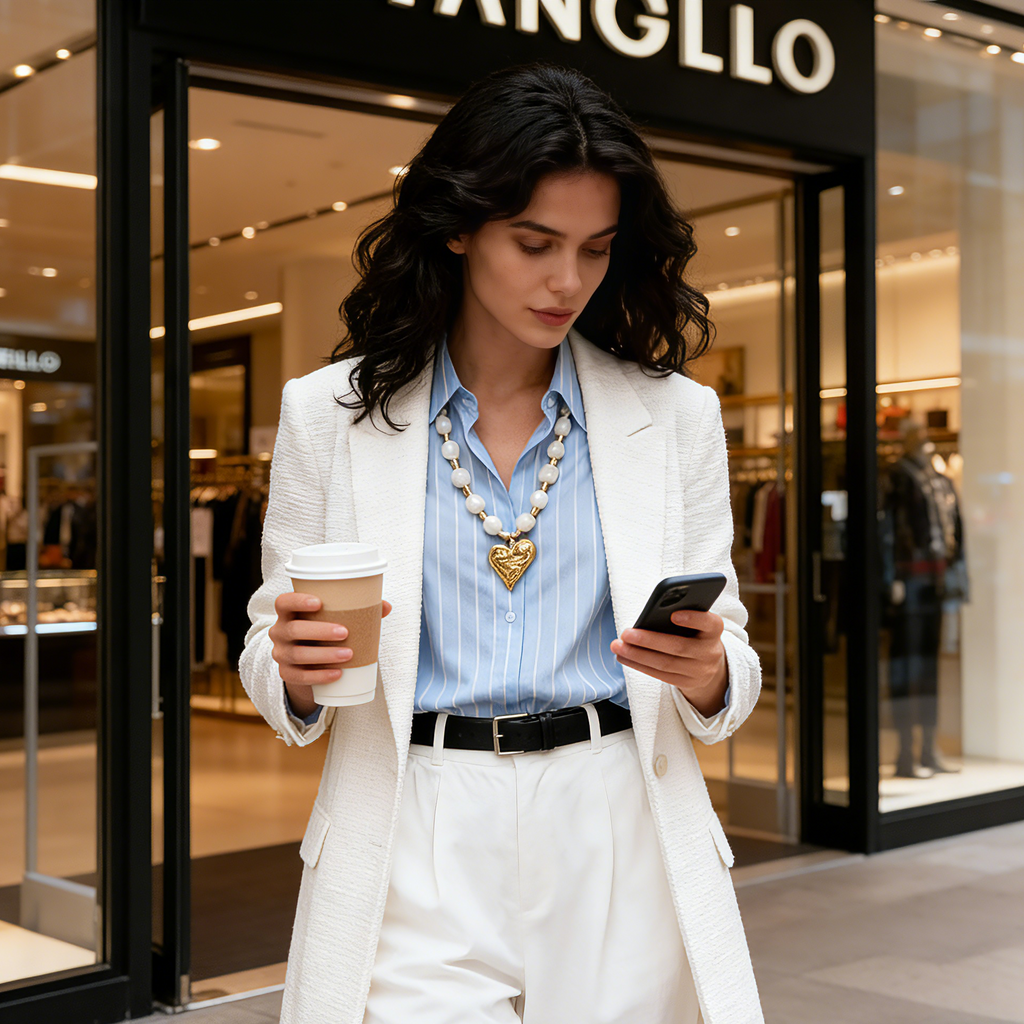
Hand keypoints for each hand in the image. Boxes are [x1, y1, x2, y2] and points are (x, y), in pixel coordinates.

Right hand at [270, 592, 392, 718]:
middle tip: (345, 633)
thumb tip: (386, 606)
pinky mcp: (286, 673)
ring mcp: (280, 654)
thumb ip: (357, 610)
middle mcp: (279, 632)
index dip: (298, 600)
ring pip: (297, 654)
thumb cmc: (322, 631)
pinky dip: (319, 676)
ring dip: (324, 655)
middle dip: (319, 631)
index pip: (283, 602)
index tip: (319, 602)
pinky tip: (337, 674)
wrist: (307, 661)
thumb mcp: (333, 619)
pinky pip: (300, 676)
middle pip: (293, 629)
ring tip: (348, 654)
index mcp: (289, 613)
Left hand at [610, 610, 728, 717]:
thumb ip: (683, 616)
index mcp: (714, 631)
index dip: (693, 619)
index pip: (710, 624)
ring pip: (665, 664)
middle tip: (626, 633)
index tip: (673, 614)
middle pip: (678, 647)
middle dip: (648, 640)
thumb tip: (651, 615)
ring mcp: (699, 671)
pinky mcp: (686, 683)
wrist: (709, 665)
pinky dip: (639, 665)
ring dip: (637, 655)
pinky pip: (659, 675)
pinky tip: (623, 656)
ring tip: (617, 645)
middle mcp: (710, 652)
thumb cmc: (695, 634)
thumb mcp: (697, 625)